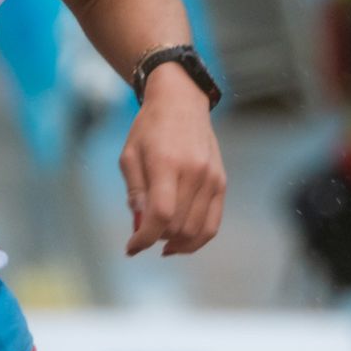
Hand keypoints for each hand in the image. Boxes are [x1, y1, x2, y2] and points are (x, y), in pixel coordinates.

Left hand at [118, 72, 226, 255]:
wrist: (181, 102)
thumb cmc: (149, 129)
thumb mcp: (129, 155)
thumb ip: (135, 190)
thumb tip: (140, 223)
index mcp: (167, 163)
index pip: (161, 214)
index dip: (144, 238)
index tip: (131, 248)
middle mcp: (194, 172)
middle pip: (177, 226)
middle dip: (155, 237)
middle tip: (141, 232)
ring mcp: (212, 179)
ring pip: (195, 230)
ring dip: (174, 242)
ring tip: (159, 238)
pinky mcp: (221, 183)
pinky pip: (213, 224)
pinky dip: (196, 240)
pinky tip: (178, 243)